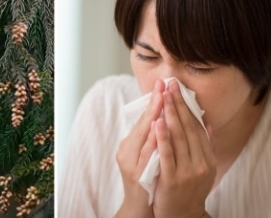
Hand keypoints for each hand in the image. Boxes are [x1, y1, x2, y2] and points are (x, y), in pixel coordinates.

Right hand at [114, 80, 164, 217]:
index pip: (143, 119)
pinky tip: (158, 126)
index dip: (153, 101)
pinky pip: (146, 153)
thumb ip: (151, 139)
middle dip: (154, 102)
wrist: (139, 208)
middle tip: (163, 84)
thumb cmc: (145, 180)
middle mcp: (127, 151)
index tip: (162, 84)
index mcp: (130, 145)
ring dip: (153, 115)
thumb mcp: (145, 157)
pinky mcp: (136, 173)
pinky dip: (152, 138)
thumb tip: (162, 118)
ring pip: (143, 135)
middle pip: (142, 123)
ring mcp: (130, 162)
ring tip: (161, 98)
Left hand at [153, 80, 215, 217]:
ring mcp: (187, 172)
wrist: (181, 216)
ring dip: (170, 115)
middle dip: (177, 104)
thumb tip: (207, 122)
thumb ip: (204, 145)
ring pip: (178, 138)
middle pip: (187, 128)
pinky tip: (157, 122)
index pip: (195, 126)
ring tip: (163, 96)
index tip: (178, 88)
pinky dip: (162, 138)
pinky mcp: (173, 180)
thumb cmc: (187, 187)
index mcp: (206, 157)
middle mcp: (200, 163)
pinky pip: (166, 155)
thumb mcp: (200, 166)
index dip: (186, 106)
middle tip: (169, 84)